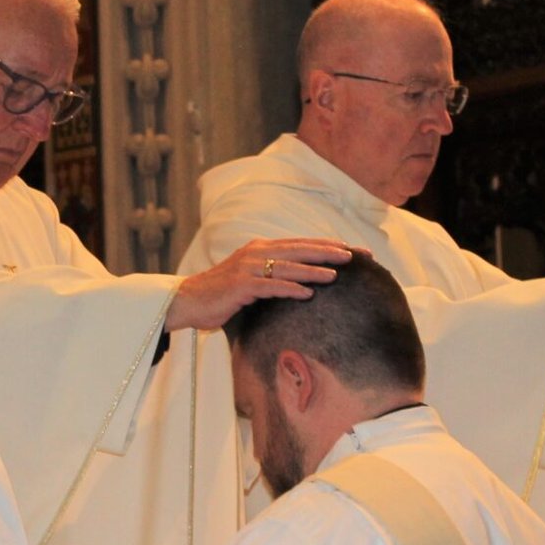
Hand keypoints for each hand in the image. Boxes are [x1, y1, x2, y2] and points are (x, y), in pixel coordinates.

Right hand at [165, 240, 351, 331]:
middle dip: (329, 252)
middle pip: (300, 250)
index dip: (329, 246)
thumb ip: (274, 274)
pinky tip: (307, 294)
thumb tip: (305, 282)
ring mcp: (248, 268)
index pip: (302, 244)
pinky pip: (270, 286)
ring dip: (313, 270)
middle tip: (356, 256)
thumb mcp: (252, 278)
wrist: (187, 300)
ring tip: (337, 275)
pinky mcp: (240, 286)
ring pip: (287, 266)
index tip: (356, 251)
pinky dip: (290, 289)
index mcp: (262, 248)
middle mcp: (256, 252)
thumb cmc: (222, 293)